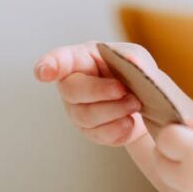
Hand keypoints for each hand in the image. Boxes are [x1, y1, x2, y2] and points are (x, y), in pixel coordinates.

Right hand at [33, 41, 155, 145]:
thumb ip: (133, 58)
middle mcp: (72, 86)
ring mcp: (77, 111)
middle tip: (123, 89)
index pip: (58, 60)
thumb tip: (131, 61)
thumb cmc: (133, 72)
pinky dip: (118, 127)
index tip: (45, 72)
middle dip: (100, 91)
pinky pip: (100, 134)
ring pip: (87, 115)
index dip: (49, 66)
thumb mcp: (135, 57)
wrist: (147, 102)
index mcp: (79, 59)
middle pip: (73, 91)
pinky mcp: (91, 132)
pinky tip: (130, 121)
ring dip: (115, 109)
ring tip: (135, 103)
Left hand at [153, 118, 192, 191]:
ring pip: (163, 178)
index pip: (165, 136)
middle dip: (168, 148)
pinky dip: (182, 184)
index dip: (174, 129)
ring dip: (172, 167)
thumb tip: (179, 124)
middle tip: (189, 142)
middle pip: (158, 158)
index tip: (185, 128)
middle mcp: (190, 179)